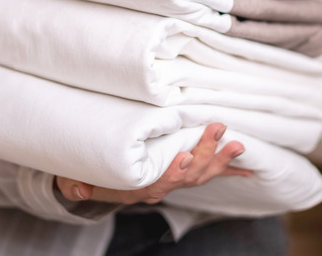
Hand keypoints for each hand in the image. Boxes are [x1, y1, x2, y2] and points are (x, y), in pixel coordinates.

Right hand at [55, 123, 250, 204]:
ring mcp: (176, 182)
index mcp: (139, 189)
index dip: (174, 173)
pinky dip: (229, 171)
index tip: (185, 159)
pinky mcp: (185, 175)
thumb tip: (77, 188)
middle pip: (188, 176)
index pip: (160, 183)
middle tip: (218, 131)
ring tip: (237, 144)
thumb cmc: (91, 176)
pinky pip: (209, 174)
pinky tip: (247, 168)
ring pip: (202, 175)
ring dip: (221, 160)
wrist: (102, 185)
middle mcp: (162, 188)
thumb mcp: (75, 180)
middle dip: (206, 154)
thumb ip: (74, 183)